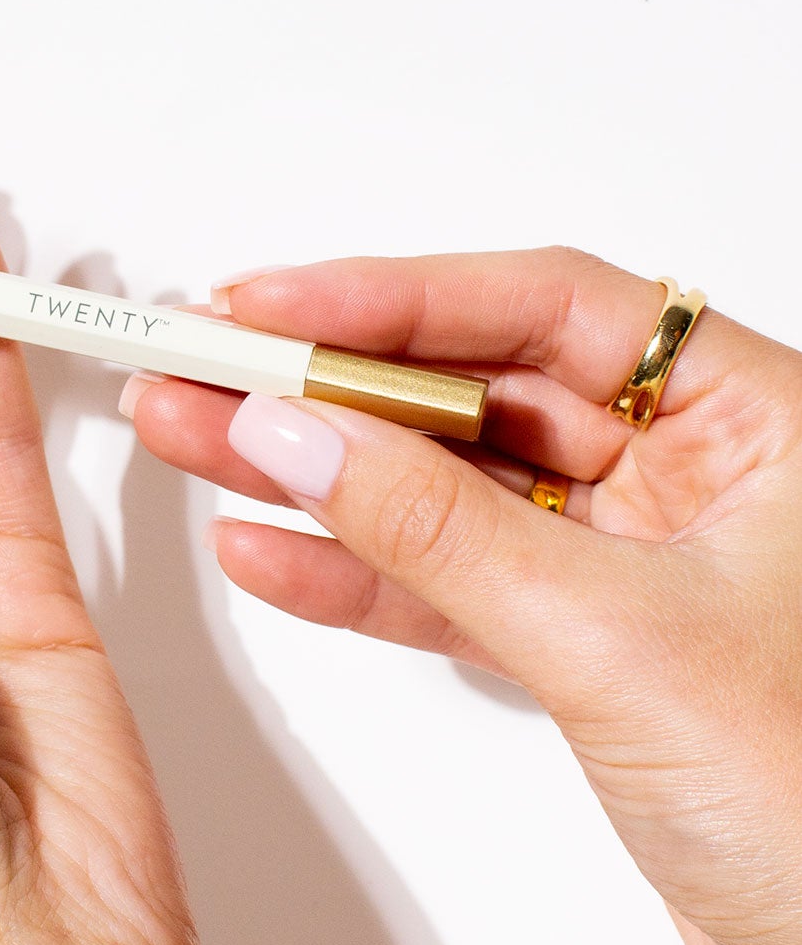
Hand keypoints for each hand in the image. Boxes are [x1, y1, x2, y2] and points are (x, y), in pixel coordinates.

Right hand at [122, 248, 801, 944]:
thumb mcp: (615, 638)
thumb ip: (439, 529)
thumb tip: (304, 435)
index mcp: (750, 421)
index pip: (543, 310)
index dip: (390, 298)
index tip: (270, 305)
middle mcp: (685, 475)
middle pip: (470, 390)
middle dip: (324, 383)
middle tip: (205, 363)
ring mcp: (622, 561)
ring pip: (439, 486)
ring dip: (312, 469)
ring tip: (197, 438)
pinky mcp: (575, 646)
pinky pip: (441, 582)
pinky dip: (350, 572)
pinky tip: (266, 546)